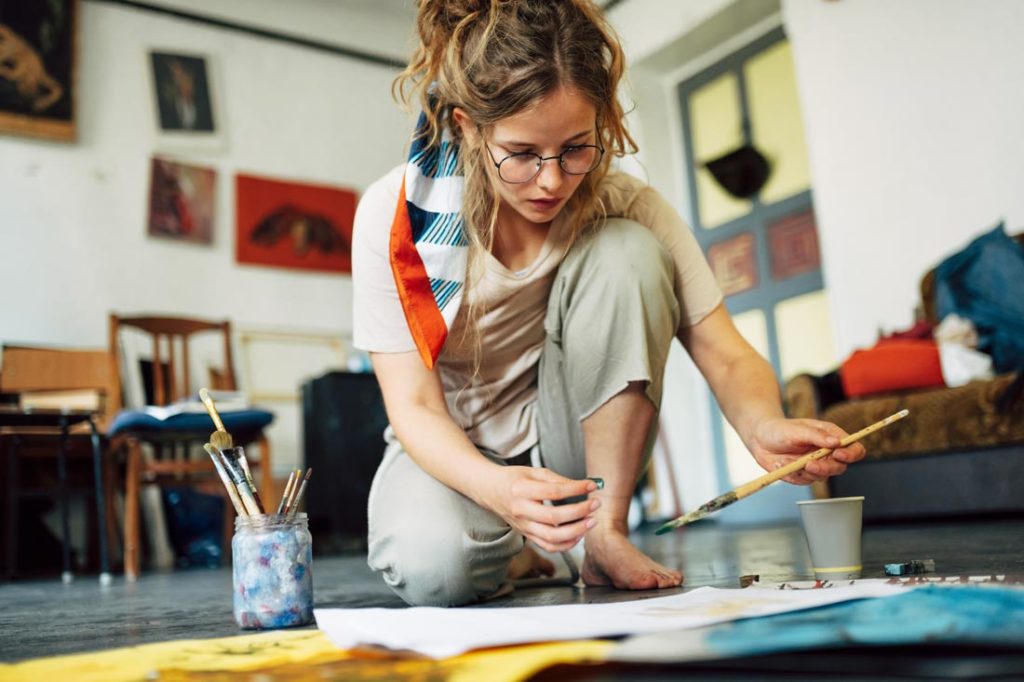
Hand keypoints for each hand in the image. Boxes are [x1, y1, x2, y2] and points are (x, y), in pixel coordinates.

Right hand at [481, 466, 599, 552]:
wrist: (490, 491)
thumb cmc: (514, 479)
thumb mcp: (534, 472)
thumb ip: (558, 480)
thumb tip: (583, 486)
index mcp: (522, 490)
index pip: (553, 492)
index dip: (576, 489)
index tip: (592, 485)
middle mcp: (521, 511)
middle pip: (554, 517)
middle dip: (579, 512)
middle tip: (595, 504)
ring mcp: (523, 526)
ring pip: (552, 537)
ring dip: (576, 531)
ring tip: (591, 521)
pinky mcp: (527, 535)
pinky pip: (549, 546)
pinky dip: (566, 544)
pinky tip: (578, 534)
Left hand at [748, 417, 865, 484]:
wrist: (759, 438)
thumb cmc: (780, 429)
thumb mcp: (798, 429)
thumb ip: (817, 436)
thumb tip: (837, 442)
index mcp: (831, 437)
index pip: (853, 448)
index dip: (851, 454)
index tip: (839, 454)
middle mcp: (827, 453)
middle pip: (840, 467)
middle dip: (825, 468)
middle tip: (809, 464)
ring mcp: (816, 465)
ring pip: (822, 477)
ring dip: (805, 471)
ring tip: (787, 460)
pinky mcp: (804, 475)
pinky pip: (804, 481)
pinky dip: (792, 474)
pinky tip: (781, 463)